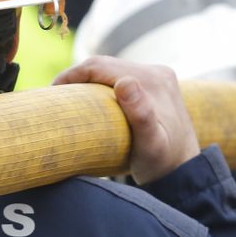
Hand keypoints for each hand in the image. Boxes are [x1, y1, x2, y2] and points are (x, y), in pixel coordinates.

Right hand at [55, 56, 200, 184]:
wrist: (184, 172)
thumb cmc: (162, 163)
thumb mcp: (151, 144)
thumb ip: (141, 115)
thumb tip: (124, 82)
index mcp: (153, 80)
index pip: (101, 66)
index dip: (72, 75)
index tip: (52, 92)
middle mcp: (157, 72)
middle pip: (105, 65)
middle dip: (76, 77)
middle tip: (53, 97)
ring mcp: (158, 77)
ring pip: (111, 69)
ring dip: (88, 80)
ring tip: (66, 98)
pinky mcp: (156, 86)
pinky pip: (120, 77)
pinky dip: (101, 85)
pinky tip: (88, 99)